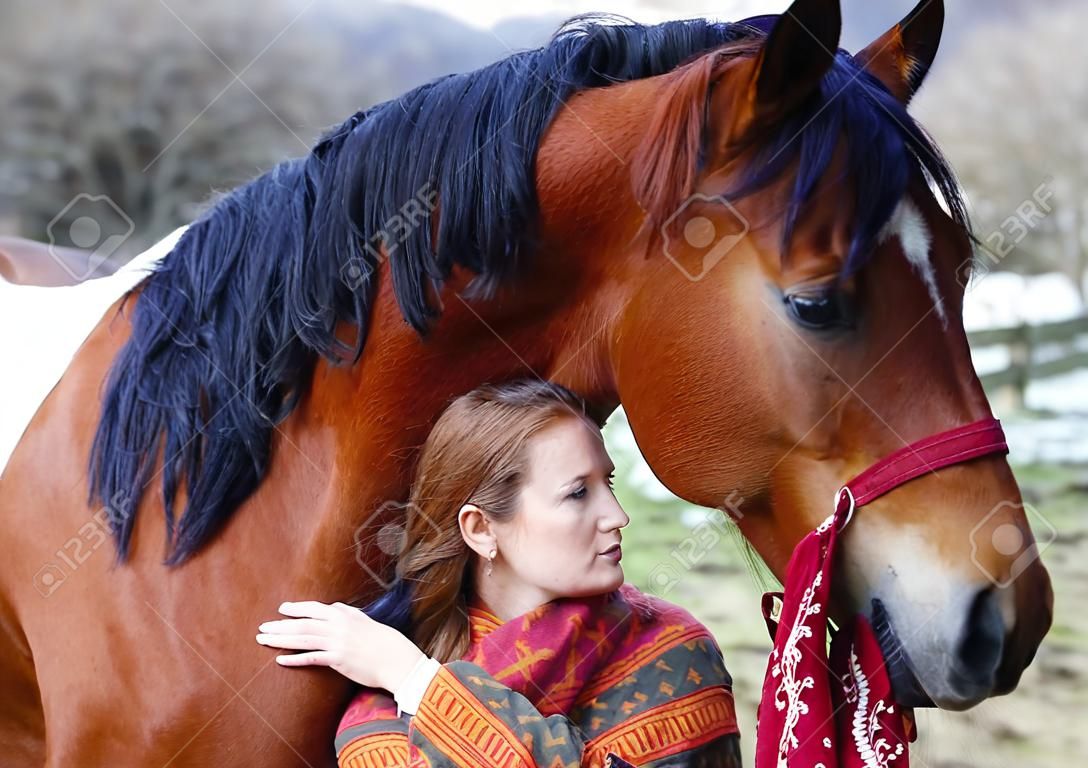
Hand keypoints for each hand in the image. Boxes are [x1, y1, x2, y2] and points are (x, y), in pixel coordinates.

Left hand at [255, 600, 426, 692]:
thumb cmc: (381, 640)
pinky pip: (312, 658)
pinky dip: (295, 658)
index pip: (313, 609)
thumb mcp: (363, 620)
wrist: (396, 658)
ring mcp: (337, 642)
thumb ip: (347, 613)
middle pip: (302, 624)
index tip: (281, 610)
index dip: (296, 609)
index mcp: (343, 614)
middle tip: (262, 628)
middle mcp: (337, 626)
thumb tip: (334, 607)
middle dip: (280, 626)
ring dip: (281, 639)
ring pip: (303, 639)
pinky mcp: (338, 659)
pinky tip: (280, 659)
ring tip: (264, 640)